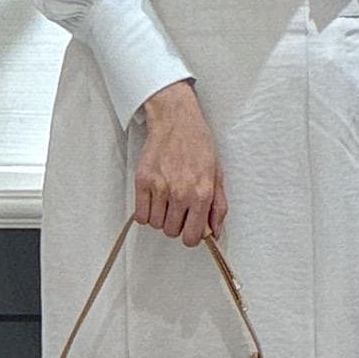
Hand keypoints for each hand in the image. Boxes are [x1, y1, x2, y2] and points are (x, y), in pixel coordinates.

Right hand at [136, 81, 228, 247]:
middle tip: (178, 210)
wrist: (176, 121)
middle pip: (172, 232)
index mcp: (202, 193)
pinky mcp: (142, 181)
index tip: (190, 230)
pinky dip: (146, 213)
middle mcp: (180, 193)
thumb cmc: (198, 144)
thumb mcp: (217, 175)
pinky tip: (154, 202)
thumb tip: (214, 232)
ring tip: (166, 202)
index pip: (193, 236)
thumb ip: (218, 207)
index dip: (191, 237)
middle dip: (176, 225)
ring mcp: (159, 187)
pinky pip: (140, 215)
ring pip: (156, 225)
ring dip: (161, 218)